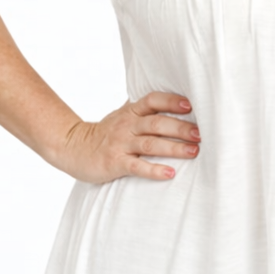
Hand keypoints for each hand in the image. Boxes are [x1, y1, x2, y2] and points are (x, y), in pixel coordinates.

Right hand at [56, 91, 199, 183]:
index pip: (153, 100)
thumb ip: (144, 109)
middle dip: (181, 128)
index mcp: (131, 111)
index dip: (172, 101)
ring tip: (194, 152)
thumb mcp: (123, 115)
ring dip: (174, 148)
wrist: (73, 147)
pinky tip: (170, 173)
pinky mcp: (115, 162)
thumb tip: (175, 99)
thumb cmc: (106, 132)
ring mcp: (121, 144)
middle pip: (157, 123)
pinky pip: (137, 166)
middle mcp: (127, 125)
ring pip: (151, 144)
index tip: (191, 105)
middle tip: (201, 134)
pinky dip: (154, 170)